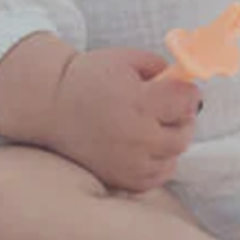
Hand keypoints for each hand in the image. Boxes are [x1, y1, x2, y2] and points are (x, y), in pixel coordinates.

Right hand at [46, 47, 201, 193]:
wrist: (52, 105)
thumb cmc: (90, 78)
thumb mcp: (127, 60)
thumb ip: (161, 68)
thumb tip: (187, 81)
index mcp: (138, 102)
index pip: (187, 102)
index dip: (188, 93)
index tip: (182, 90)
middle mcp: (136, 135)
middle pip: (184, 133)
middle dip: (181, 117)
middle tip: (167, 108)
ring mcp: (129, 161)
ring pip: (173, 156)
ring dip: (170, 140)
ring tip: (152, 126)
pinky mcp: (121, 179)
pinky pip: (158, 176)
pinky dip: (159, 162)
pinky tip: (145, 146)